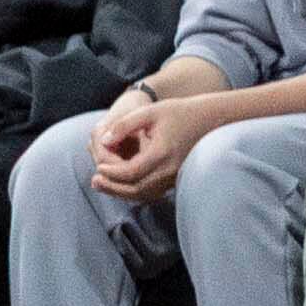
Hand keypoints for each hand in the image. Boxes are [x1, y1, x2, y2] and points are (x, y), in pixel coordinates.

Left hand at [91, 92, 205, 203]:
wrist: (211, 119)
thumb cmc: (179, 111)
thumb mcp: (149, 112)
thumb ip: (124, 125)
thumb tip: (103, 140)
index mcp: (162, 153)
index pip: (132, 172)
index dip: (112, 172)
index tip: (98, 167)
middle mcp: (170, 170)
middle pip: (137, 189)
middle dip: (114, 187)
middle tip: (94, 182)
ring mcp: (176, 176)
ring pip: (146, 194)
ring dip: (123, 192)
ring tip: (103, 185)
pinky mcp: (177, 178)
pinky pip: (154, 191)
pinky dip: (136, 191)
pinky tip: (122, 184)